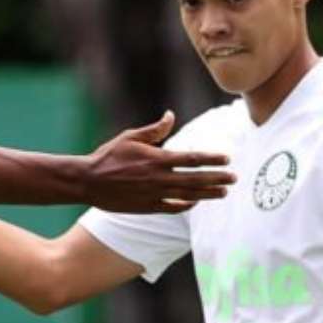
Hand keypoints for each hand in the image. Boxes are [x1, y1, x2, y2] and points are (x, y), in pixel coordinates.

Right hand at [85, 110, 234, 213]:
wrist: (88, 181)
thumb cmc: (108, 156)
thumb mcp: (130, 136)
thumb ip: (154, 129)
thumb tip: (171, 115)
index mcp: (157, 158)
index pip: (192, 158)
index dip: (212, 159)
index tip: (227, 159)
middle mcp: (159, 177)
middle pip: (196, 178)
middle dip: (217, 178)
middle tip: (234, 178)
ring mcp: (154, 194)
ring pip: (188, 195)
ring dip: (208, 193)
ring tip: (223, 192)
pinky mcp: (147, 207)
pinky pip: (173, 207)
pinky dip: (187, 205)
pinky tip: (196, 202)